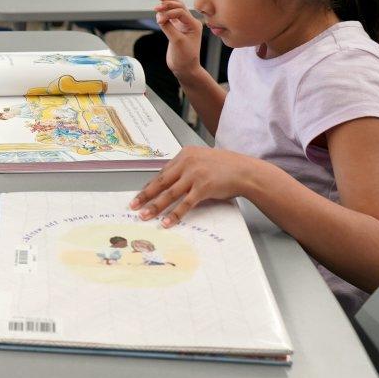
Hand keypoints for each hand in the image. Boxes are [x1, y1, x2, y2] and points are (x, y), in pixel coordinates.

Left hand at [129, 148, 262, 226]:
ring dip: (155, 207)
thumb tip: (169, 184)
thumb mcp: (201, 161)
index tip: (140, 196)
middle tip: (133, 206)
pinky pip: (185, 204)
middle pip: (161, 182)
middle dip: (145, 196)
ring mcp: (194, 175)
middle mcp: (187, 163)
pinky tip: (166, 222)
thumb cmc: (224, 167)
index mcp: (184, 155)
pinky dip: (174, 214)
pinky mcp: (203, 187)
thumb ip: (185, 168)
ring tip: (144, 216)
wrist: (245, 170)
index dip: (149, 186)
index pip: (162, 173)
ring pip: (169, 194)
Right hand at [153, 0, 202, 77]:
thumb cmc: (184, 57)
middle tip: (157, 6)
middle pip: (179, 6)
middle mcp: (190, 23)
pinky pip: (171, 18)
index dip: (169, 13)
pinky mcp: (176, 30)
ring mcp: (183, 26)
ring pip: (175, 10)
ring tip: (159, 3)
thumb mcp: (176, 41)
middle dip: (168, 4)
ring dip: (167, 6)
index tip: (159, 21)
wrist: (185, 68)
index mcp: (194, 24)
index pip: (181, 12)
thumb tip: (159, 16)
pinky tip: (158, 13)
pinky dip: (164, 14)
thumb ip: (168, 27)